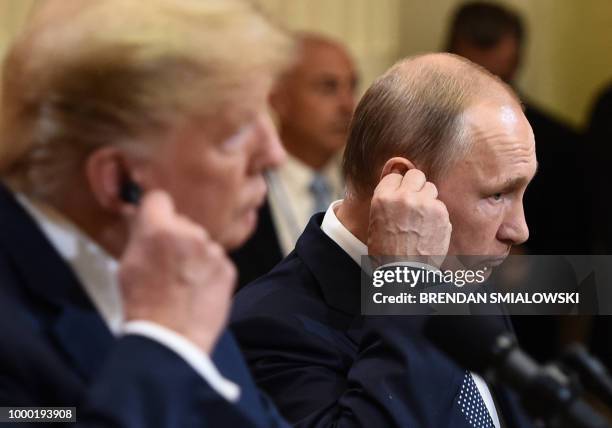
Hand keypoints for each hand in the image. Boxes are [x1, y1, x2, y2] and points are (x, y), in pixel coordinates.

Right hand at [119, 190, 235, 353]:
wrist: (171, 339)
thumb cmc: (143, 305)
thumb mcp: (127, 265)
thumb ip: (138, 235)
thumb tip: (139, 217)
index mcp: (159, 229)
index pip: (159, 198)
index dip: (155, 211)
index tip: (155, 222)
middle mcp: (190, 233)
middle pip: (184, 223)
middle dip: (176, 237)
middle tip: (167, 263)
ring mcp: (213, 251)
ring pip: (202, 243)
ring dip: (195, 256)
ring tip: (183, 283)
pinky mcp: (228, 268)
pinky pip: (217, 262)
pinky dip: (209, 273)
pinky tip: (197, 291)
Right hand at [367, 168, 451, 265]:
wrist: (404, 273)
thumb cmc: (386, 251)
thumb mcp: (376, 221)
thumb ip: (388, 200)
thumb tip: (399, 183)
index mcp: (383, 197)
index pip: (395, 175)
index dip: (398, 186)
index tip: (400, 195)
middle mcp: (404, 196)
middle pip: (416, 175)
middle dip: (416, 185)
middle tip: (415, 201)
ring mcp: (424, 203)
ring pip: (431, 188)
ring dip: (428, 199)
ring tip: (422, 218)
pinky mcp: (441, 213)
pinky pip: (440, 205)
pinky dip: (437, 215)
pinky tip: (429, 228)